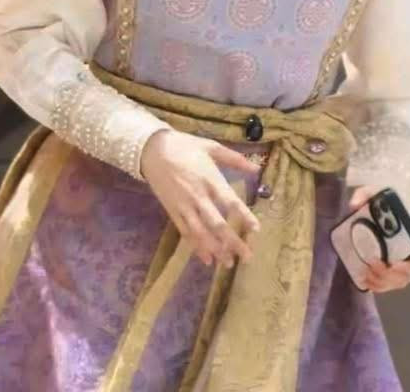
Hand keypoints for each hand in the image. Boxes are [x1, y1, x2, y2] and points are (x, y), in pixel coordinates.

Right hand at [140, 129, 261, 268]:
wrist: (153, 150)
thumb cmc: (185, 146)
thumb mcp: (211, 146)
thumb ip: (235, 159)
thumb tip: (257, 168)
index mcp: (210, 179)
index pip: (230, 201)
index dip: (244, 216)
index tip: (256, 230)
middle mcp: (198, 196)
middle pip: (217, 224)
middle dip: (232, 242)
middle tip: (247, 257)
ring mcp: (184, 206)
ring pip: (201, 233)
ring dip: (215, 249)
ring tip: (228, 263)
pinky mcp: (172, 211)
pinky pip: (185, 232)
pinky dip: (196, 247)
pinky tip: (207, 259)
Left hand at [347, 184, 409, 292]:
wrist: (369, 211)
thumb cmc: (377, 204)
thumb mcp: (371, 193)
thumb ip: (363, 194)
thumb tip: (354, 205)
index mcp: (408, 237)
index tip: (393, 262)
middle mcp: (406, 254)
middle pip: (407, 275)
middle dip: (390, 275)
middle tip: (372, 264)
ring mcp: (397, 266)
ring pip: (397, 283)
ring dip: (382, 283)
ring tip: (367, 273)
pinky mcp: (386, 272)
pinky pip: (387, 286)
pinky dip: (378, 287)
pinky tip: (366, 280)